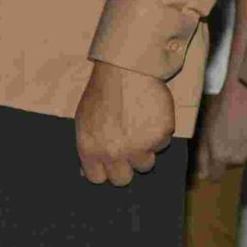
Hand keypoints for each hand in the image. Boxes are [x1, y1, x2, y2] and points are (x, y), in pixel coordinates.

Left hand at [74, 61, 174, 186]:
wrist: (126, 67)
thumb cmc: (103, 91)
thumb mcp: (84, 119)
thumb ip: (87, 147)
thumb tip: (84, 174)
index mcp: (90, 148)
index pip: (97, 178)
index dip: (105, 169)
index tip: (111, 160)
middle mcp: (113, 152)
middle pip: (122, 179)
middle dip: (125, 165)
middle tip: (129, 145)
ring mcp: (137, 146)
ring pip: (145, 164)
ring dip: (145, 149)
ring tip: (140, 125)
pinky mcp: (158, 136)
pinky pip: (162, 144)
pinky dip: (159, 132)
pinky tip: (151, 114)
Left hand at [194, 77, 246, 180]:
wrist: (243, 94)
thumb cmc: (220, 108)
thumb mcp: (205, 130)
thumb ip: (203, 156)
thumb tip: (203, 177)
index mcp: (221, 156)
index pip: (216, 176)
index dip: (213, 169)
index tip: (213, 159)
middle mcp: (239, 159)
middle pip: (231, 164)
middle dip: (228, 154)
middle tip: (226, 135)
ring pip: (245, 156)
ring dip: (242, 148)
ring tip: (240, 129)